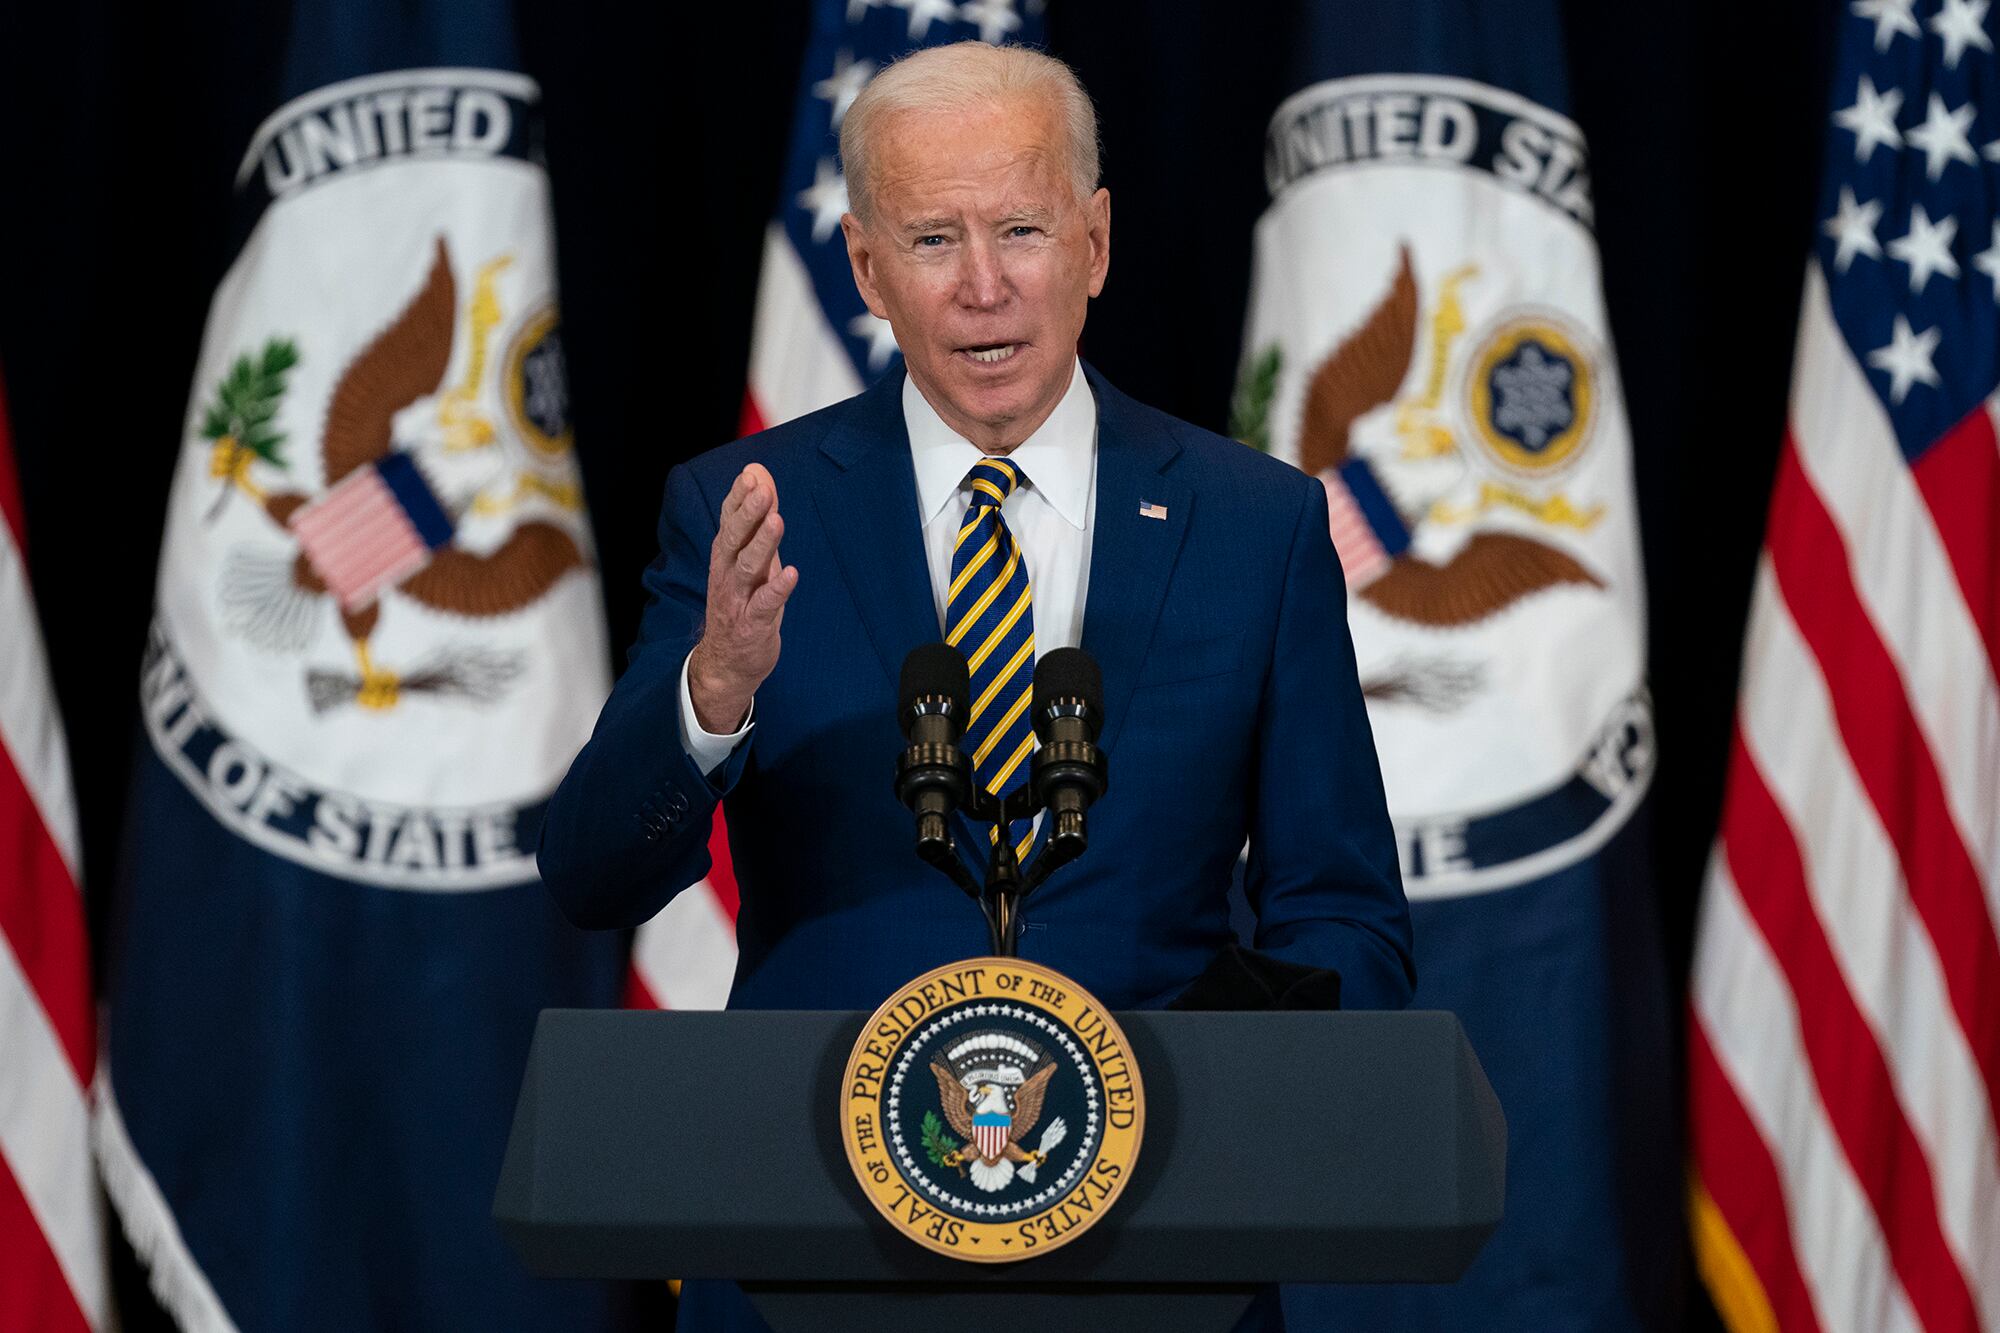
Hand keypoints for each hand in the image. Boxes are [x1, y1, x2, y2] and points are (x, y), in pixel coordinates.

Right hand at [688, 463, 798, 732]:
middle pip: (734, 539)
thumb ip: (756, 519)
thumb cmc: (742, 602)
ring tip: (776, 521)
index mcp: (725, 556)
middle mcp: (727, 574)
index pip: (728, 520)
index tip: (751, 474)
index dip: (739, 497)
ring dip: (762, 544)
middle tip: (761, 490)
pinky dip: (778, 589)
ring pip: (748, 568)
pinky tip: (792, 573)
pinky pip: (765, 604)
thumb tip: (760, 475)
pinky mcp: (753, 624)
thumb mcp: (750, 558)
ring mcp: (738, 599)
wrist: (726, 662)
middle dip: (747, 513)